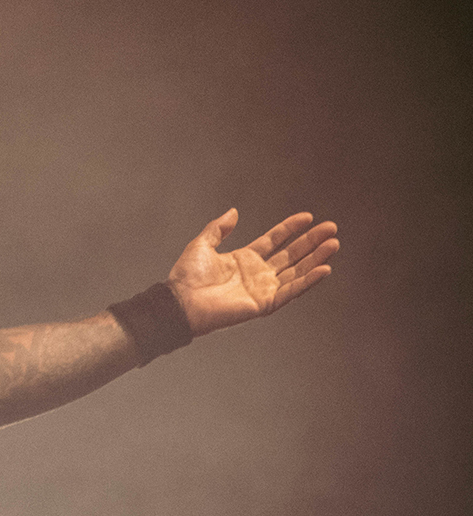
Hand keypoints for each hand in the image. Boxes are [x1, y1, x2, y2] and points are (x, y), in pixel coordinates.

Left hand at [168, 209, 338, 335]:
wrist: (180, 302)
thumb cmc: (186, 277)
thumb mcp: (202, 245)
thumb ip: (218, 228)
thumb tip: (233, 212)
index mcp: (244, 259)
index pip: (275, 240)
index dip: (291, 228)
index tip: (308, 217)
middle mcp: (257, 273)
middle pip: (292, 255)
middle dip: (311, 242)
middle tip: (331, 228)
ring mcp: (263, 289)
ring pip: (297, 271)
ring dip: (316, 259)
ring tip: (333, 244)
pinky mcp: (264, 303)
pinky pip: (291, 291)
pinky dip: (308, 281)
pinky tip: (324, 269)